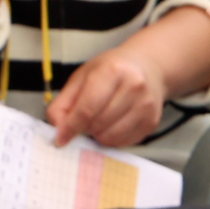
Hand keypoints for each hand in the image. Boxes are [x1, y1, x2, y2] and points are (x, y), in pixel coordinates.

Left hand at [45, 40, 168, 146]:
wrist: (148, 66)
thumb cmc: (113, 70)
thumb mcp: (82, 77)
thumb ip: (63, 103)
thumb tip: (57, 127)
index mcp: (112, 71)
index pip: (86, 110)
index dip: (70, 128)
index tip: (60, 139)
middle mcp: (134, 87)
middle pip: (98, 125)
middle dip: (85, 127)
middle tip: (87, 117)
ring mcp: (146, 105)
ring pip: (110, 137)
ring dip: (99, 134)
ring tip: (100, 118)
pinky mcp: (152, 121)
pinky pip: (124, 142)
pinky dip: (113, 138)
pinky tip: (114, 123)